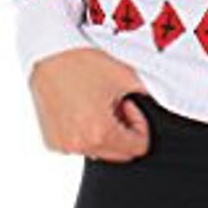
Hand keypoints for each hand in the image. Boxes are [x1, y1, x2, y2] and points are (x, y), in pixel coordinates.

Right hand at [28, 47, 152, 161]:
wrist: (49, 53)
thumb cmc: (84, 62)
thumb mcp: (126, 77)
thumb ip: (148, 98)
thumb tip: (159, 107)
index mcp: (101, 133)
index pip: (138, 148)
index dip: (140, 125)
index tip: (129, 104)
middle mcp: (80, 145)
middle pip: (119, 154)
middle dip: (123, 131)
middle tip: (114, 103)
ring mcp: (63, 145)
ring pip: (99, 151)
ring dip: (104, 133)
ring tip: (95, 103)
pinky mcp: (51, 142)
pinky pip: (78, 145)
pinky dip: (84, 133)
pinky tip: (79, 108)